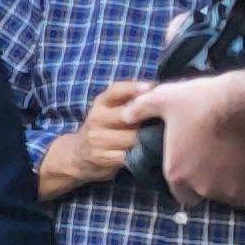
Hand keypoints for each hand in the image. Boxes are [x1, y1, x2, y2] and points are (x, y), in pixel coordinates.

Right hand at [39, 79, 152, 197]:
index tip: (152, 88)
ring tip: (159, 139)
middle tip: (167, 120)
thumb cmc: (105, 129)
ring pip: (132, 138)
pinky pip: (128, 155)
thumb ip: (131, 100)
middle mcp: (97, 118)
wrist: (77, 155)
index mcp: (101, 103)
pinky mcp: (100, 157)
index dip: (135, 88)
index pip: (117, 90)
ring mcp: (97, 138)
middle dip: (148, 118)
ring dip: (148, 140)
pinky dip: (141, 155)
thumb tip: (162, 91)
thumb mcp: (110, 109)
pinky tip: (147, 153)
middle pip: (128, 115)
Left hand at [129, 72, 244, 210]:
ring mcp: (231, 187)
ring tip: (233, 152)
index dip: (184, 179)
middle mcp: (203, 186)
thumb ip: (141, 109)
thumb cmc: (202, 101)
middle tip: (213, 155)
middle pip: (204, 191)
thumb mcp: (164, 99)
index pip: (178, 192)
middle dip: (207, 178)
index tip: (192, 164)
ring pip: (227, 188)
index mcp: (178, 173)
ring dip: (229, 176)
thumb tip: (127, 115)